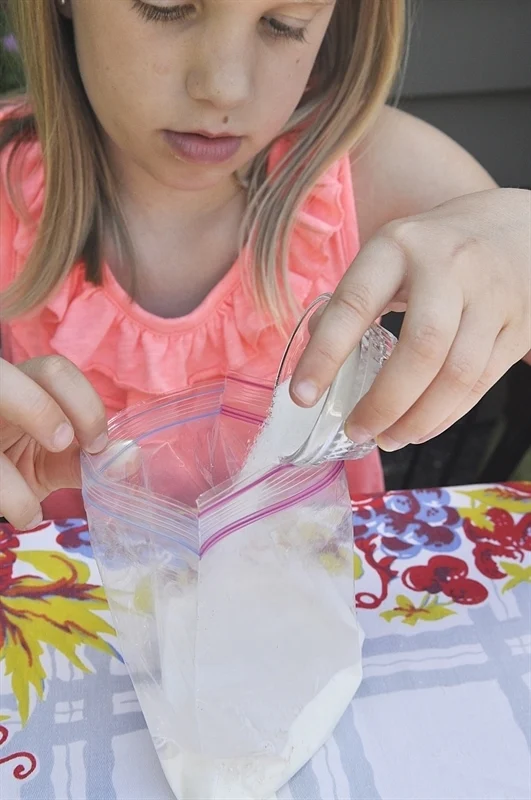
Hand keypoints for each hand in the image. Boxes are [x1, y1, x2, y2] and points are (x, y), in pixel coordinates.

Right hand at [0, 356, 107, 528]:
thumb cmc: (20, 461)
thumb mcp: (55, 459)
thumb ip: (89, 457)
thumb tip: (129, 457)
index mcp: (23, 383)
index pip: (54, 370)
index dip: (83, 404)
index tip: (98, 445)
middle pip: (5, 376)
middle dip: (40, 410)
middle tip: (63, 446)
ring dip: (7, 481)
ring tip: (30, 512)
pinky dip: (7, 499)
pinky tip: (22, 518)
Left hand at [291, 188, 530, 450]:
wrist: (517, 229)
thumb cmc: (437, 249)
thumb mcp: (389, 254)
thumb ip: (353, 300)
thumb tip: (314, 359)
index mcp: (399, 246)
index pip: (355, 305)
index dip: (325, 355)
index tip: (302, 395)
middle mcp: (449, 267)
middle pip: (421, 348)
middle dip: (384, 402)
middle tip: (357, 431)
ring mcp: (491, 297)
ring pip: (457, 374)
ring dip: (417, 418)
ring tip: (388, 438)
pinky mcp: (518, 327)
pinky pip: (482, 382)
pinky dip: (448, 415)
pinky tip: (421, 427)